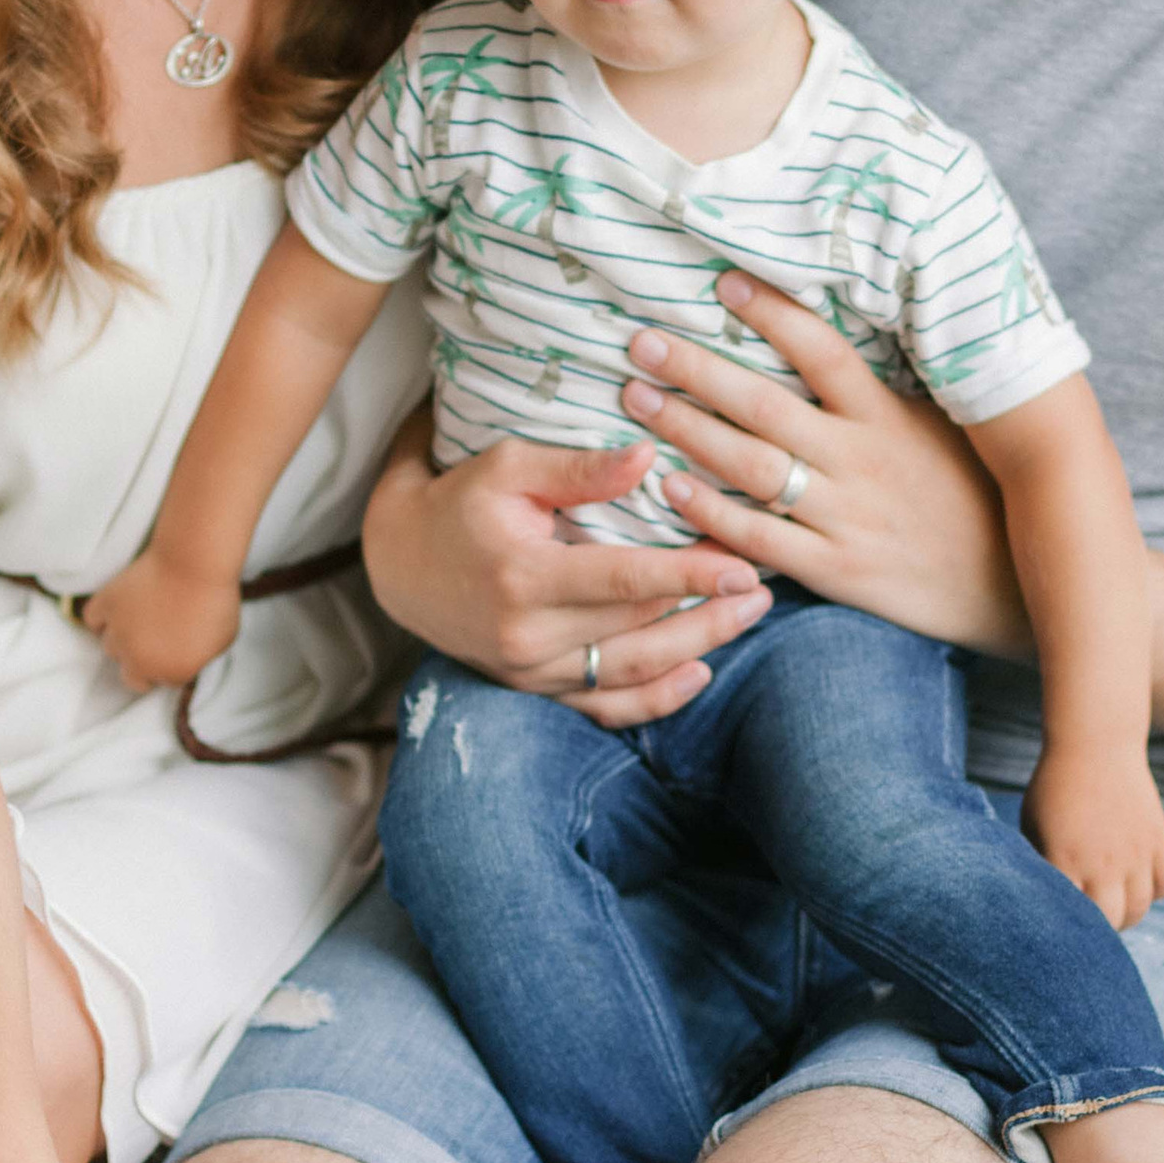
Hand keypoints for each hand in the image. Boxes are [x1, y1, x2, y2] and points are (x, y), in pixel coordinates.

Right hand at [82, 551, 239, 694]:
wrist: (194, 562)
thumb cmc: (215, 598)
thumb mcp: (223, 640)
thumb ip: (200, 658)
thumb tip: (189, 659)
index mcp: (172, 673)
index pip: (165, 681)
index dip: (171, 665)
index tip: (178, 648)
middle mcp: (140, 660)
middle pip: (132, 676)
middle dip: (143, 663)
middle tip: (156, 643)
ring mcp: (119, 633)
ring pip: (111, 648)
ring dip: (124, 640)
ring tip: (140, 621)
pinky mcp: (106, 605)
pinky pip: (93, 620)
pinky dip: (102, 617)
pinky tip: (118, 611)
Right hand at [361, 422, 773, 729]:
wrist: (397, 564)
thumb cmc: (457, 500)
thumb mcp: (506, 466)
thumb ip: (576, 467)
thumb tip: (648, 456)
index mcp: (524, 575)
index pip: (624, 579)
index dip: (690, 573)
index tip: (744, 564)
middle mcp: (527, 635)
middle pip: (639, 632)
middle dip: (710, 612)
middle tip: (766, 589)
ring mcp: (529, 670)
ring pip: (629, 673)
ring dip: (697, 649)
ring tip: (750, 621)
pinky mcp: (532, 688)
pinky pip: (602, 706)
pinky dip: (654, 700)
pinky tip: (700, 677)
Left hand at [612, 277, 1029, 654]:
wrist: (1009, 588)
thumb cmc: (970, 495)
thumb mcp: (941, 429)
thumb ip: (885, 391)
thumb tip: (828, 332)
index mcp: (890, 417)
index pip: (825, 352)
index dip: (773, 313)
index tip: (721, 282)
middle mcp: (864, 460)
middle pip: (767, 406)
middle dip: (697, 370)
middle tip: (639, 342)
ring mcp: (848, 516)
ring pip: (753, 466)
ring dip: (688, 429)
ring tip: (637, 396)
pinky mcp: (838, 570)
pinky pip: (762, 538)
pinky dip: (713, 512)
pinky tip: (669, 486)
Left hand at [1023, 743, 1163, 930]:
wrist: (1094, 742)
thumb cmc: (1054, 786)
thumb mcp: (1032, 826)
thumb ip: (1039, 865)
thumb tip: (1044, 899)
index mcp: (1064, 860)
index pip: (1070, 918)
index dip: (1065, 926)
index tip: (1060, 925)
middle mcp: (1103, 863)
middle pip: (1110, 923)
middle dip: (1099, 929)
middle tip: (1089, 918)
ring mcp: (1136, 853)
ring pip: (1140, 908)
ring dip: (1126, 912)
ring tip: (1112, 902)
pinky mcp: (1159, 840)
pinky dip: (1155, 889)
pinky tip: (1138, 879)